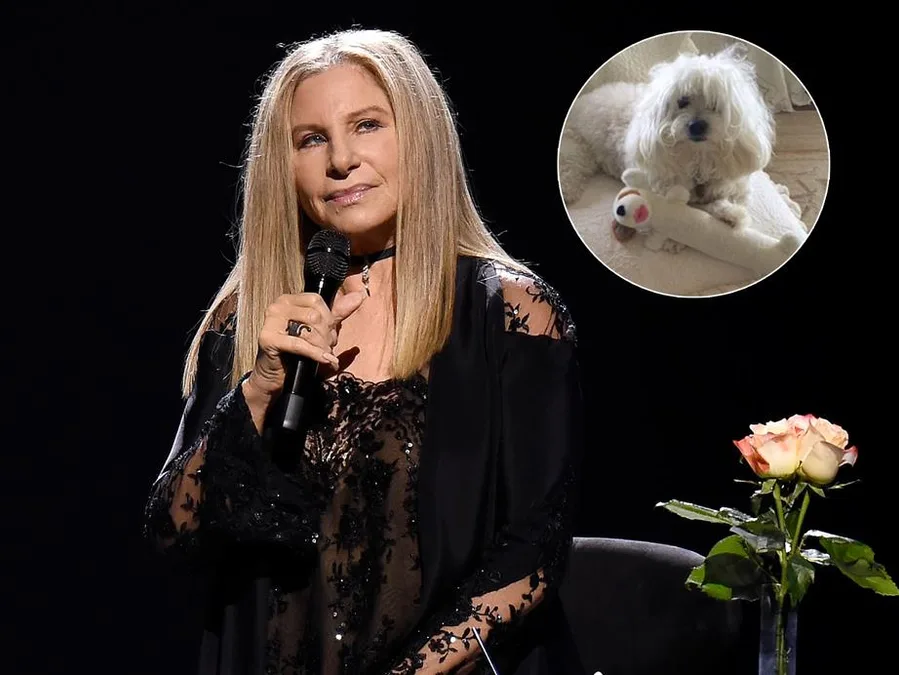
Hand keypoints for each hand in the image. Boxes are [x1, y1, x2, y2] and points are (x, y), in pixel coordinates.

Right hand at [246, 290, 366, 398]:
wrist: (273, 376)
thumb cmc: (296, 352)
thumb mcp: (319, 330)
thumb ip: (338, 312)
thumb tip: (359, 296)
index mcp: (288, 300)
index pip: (316, 299)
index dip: (329, 317)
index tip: (331, 333)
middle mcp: (277, 306)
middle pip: (314, 315)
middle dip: (327, 334)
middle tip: (328, 347)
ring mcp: (271, 321)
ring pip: (308, 328)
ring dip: (322, 346)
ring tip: (324, 355)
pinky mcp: (268, 339)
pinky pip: (299, 344)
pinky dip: (316, 354)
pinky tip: (325, 360)